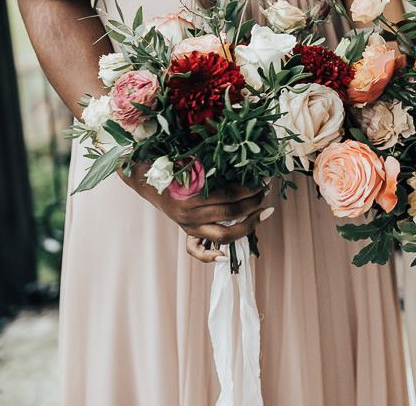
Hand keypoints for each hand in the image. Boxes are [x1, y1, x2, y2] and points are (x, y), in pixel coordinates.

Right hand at [120, 163, 272, 261]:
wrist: (149, 180)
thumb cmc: (173, 165)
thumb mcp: (193, 162)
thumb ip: (215, 165)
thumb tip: (246, 160)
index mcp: (192, 195)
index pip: (229, 195)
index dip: (250, 188)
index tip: (263, 180)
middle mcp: (191, 215)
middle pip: (231, 214)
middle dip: (254, 203)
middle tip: (266, 192)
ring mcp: (190, 227)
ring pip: (225, 235)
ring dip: (249, 225)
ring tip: (264, 213)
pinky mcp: (189, 233)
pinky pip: (199, 251)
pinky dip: (214, 256)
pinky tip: (229, 254)